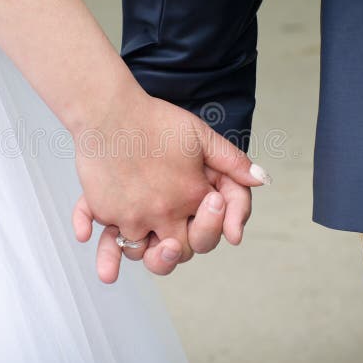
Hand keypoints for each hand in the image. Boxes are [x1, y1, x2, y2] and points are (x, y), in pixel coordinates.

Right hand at [70, 91, 268, 282]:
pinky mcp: (104, 211)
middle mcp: (161, 213)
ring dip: (143, 250)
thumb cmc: (154, 119)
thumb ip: (232, 161)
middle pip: (175, 252)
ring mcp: (130, 216)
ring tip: (145, 241)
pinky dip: (103, 249)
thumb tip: (261, 180)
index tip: (203, 211)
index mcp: (190, 196)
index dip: (209, 229)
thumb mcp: (200, 135)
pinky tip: (101, 252)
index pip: (207, 234)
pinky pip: (104, 239)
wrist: (108, 110)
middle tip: (172, 239)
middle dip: (177, 248)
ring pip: (139, 252)